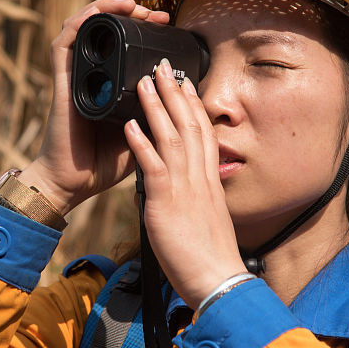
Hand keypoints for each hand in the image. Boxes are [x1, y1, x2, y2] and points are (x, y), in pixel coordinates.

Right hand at [19, 0, 169, 213]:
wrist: (75, 183)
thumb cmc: (105, 163)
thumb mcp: (144, 135)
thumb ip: (159, 115)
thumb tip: (186, 94)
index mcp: (111, 85)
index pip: (126, 46)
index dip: (146, 30)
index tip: (170, 26)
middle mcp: (93, 76)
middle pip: (108, 31)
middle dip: (133, 15)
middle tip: (157, 15)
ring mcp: (77, 77)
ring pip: (87, 28)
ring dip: (109, 10)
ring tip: (133, 5)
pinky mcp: (63, 81)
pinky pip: (65, 42)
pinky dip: (80, 22)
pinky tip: (99, 13)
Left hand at [123, 58, 248, 306]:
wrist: (217, 281)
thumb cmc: (209, 258)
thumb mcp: (203, 220)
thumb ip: (190, 200)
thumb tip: (174, 193)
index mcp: (209, 182)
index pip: (203, 134)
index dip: (194, 106)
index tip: (185, 84)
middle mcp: (200, 178)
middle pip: (189, 125)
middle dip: (175, 93)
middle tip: (162, 67)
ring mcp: (185, 187)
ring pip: (171, 137)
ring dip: (156, 106)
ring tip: (143, 81)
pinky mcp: (168, 202)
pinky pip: (154, 166)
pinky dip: (142, 143)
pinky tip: (131, 125)